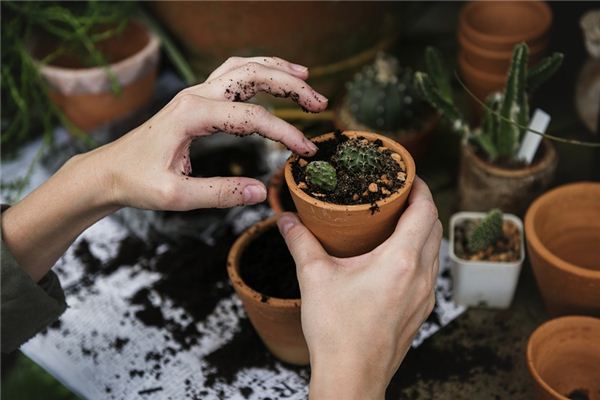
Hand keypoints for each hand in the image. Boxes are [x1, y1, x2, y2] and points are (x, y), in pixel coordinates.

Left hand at [1, 56, 326, 281]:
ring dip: (276, 70)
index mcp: (192, 115)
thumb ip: (220, 193)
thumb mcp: (176, 196)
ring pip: (243, 67)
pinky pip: (232, 75)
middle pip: (252, 75)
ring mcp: (196, 94)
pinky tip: (273, 78)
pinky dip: (258, 72)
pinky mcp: (196, 100)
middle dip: (290, 85)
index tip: (306, 151)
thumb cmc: (137, 182)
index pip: (252, 118)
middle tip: (320, 103)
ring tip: (306, 78)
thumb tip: (260, 192)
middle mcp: (196, 95)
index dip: (285, 133)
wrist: (109, 171)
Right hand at [278, 177, 441, 399]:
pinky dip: (419, 254)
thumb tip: (285, 219)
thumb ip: (300, 242)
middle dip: (422, 205)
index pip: (426, 210)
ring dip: (422, 230)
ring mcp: (425, 296)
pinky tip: (395, 258)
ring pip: (434, 250)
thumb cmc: (337, 331)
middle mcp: (421, 276)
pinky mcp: (420, 311)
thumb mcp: (314, 278)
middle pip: (435, 227)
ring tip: (396, 222)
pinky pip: (429, 272)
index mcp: (401, 261)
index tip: (407, 176)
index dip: (420, 187)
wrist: (351, 377)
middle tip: (398, 194)